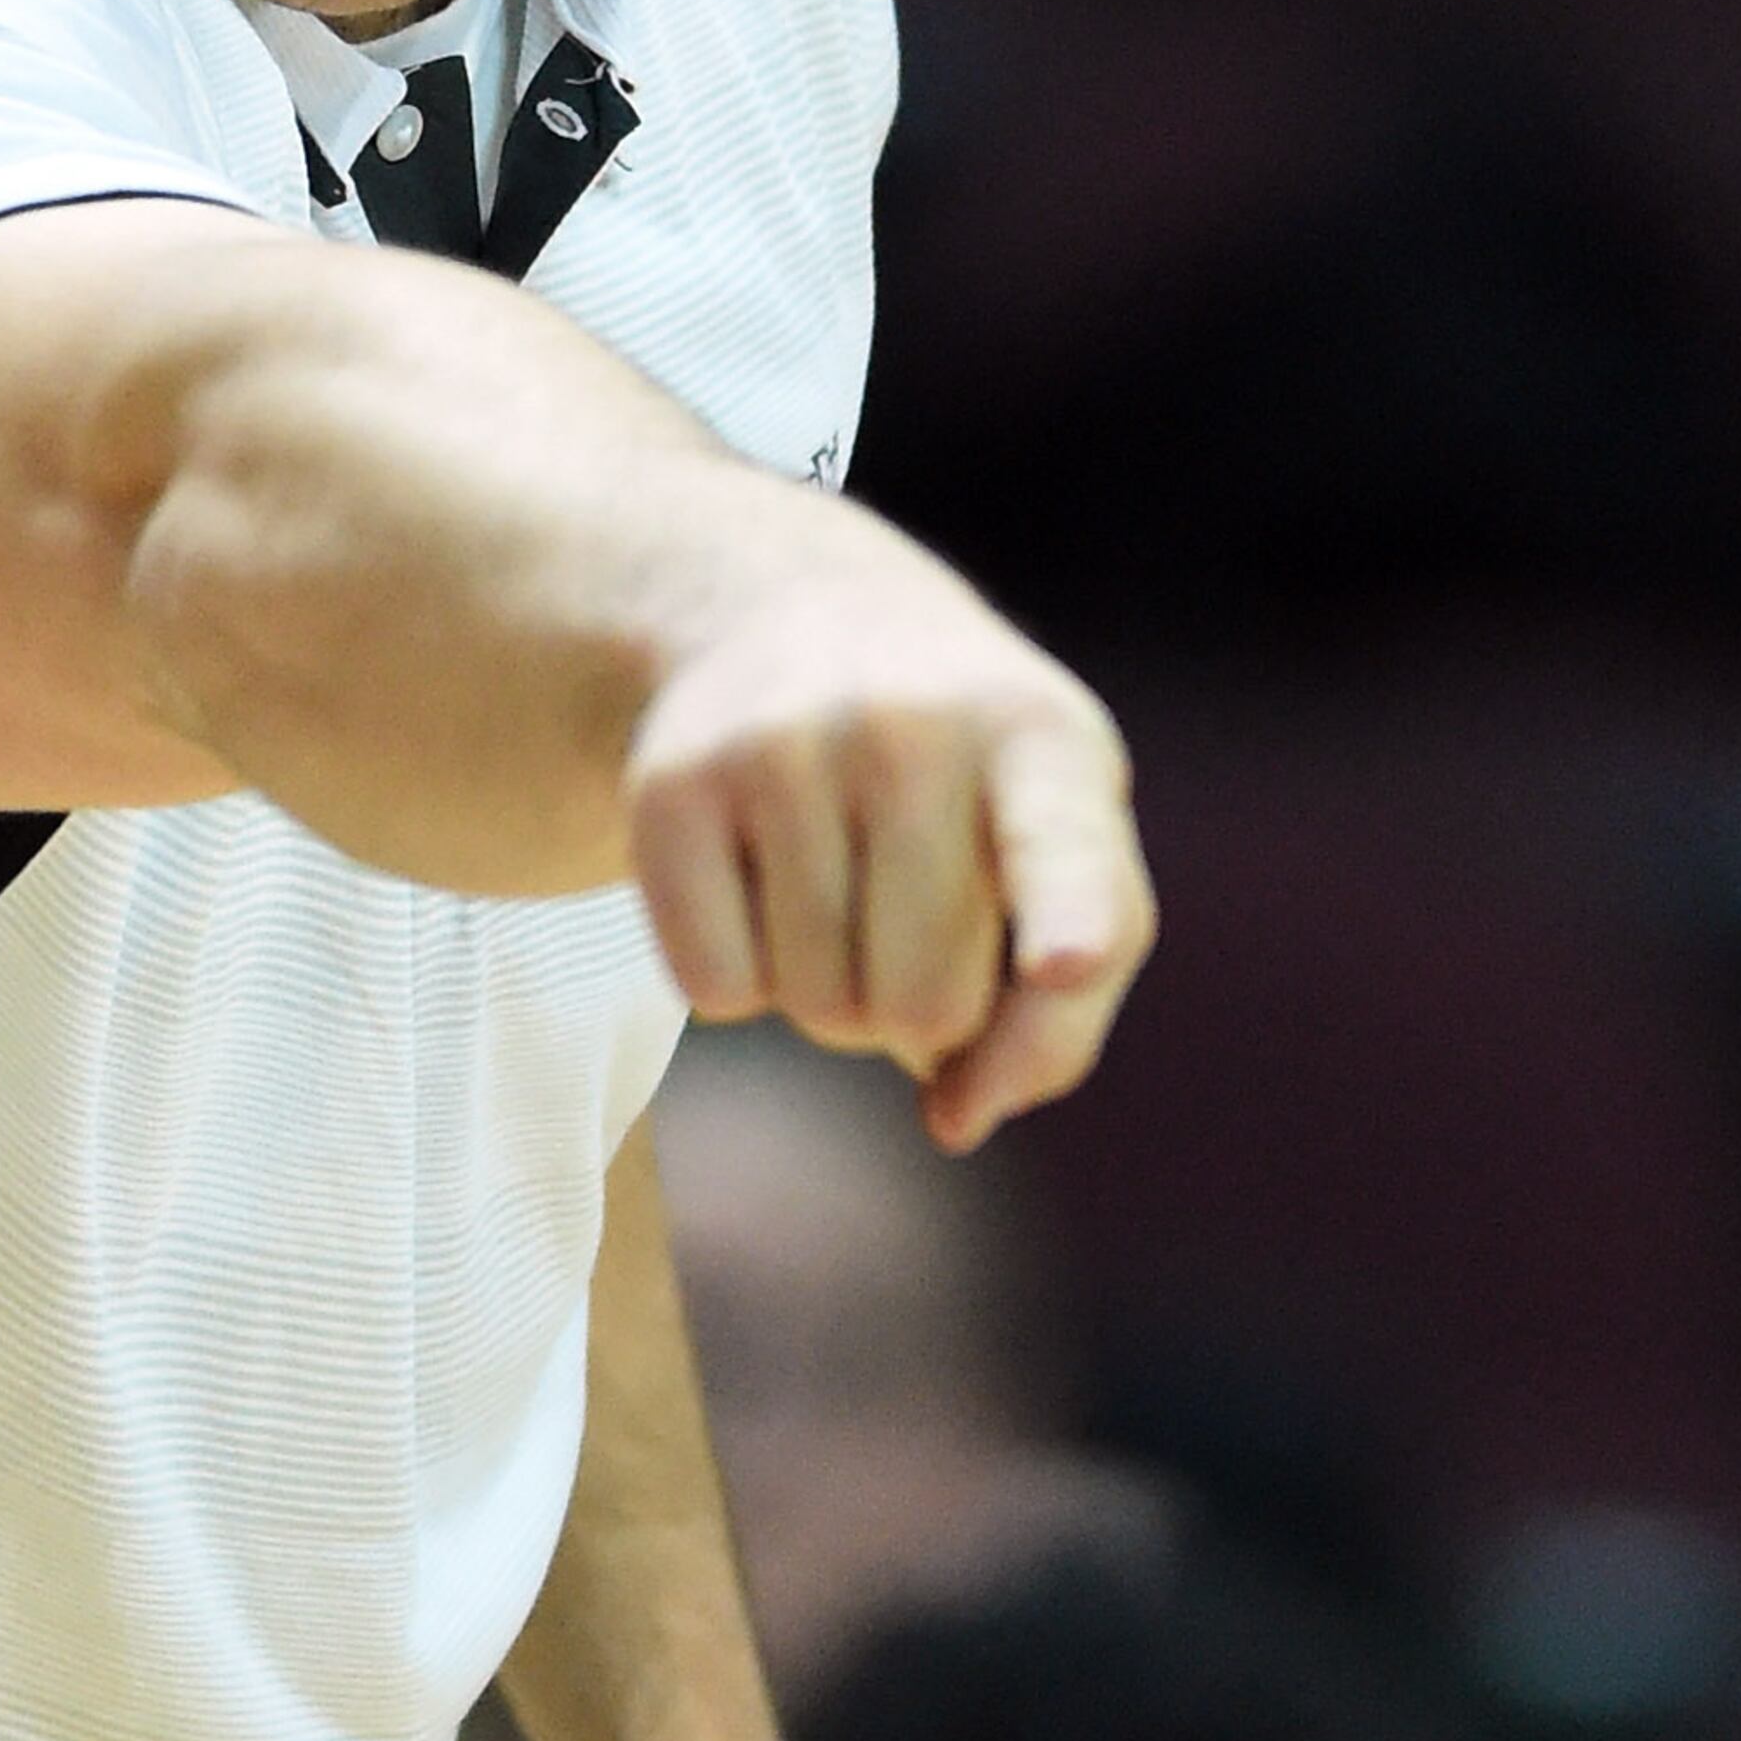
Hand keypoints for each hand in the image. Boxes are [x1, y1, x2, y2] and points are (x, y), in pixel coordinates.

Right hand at [622, 514, 1151, 1149]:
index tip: (1064, 962)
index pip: (1063, 849)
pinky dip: (738, 977)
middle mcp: (912, 728)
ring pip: (814, 1006)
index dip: (1069, 919)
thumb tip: (955, 1120)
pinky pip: (713, 991)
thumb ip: (1056, 1018)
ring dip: (830, 993)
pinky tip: (756, 883)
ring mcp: (779, 745)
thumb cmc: (963, 787)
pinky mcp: (670, 784)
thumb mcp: (1055, 862)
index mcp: (1043, 742)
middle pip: (924, 1002)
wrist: (787, 620)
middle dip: (919, 1008)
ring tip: (837, 884)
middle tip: (908, 911)